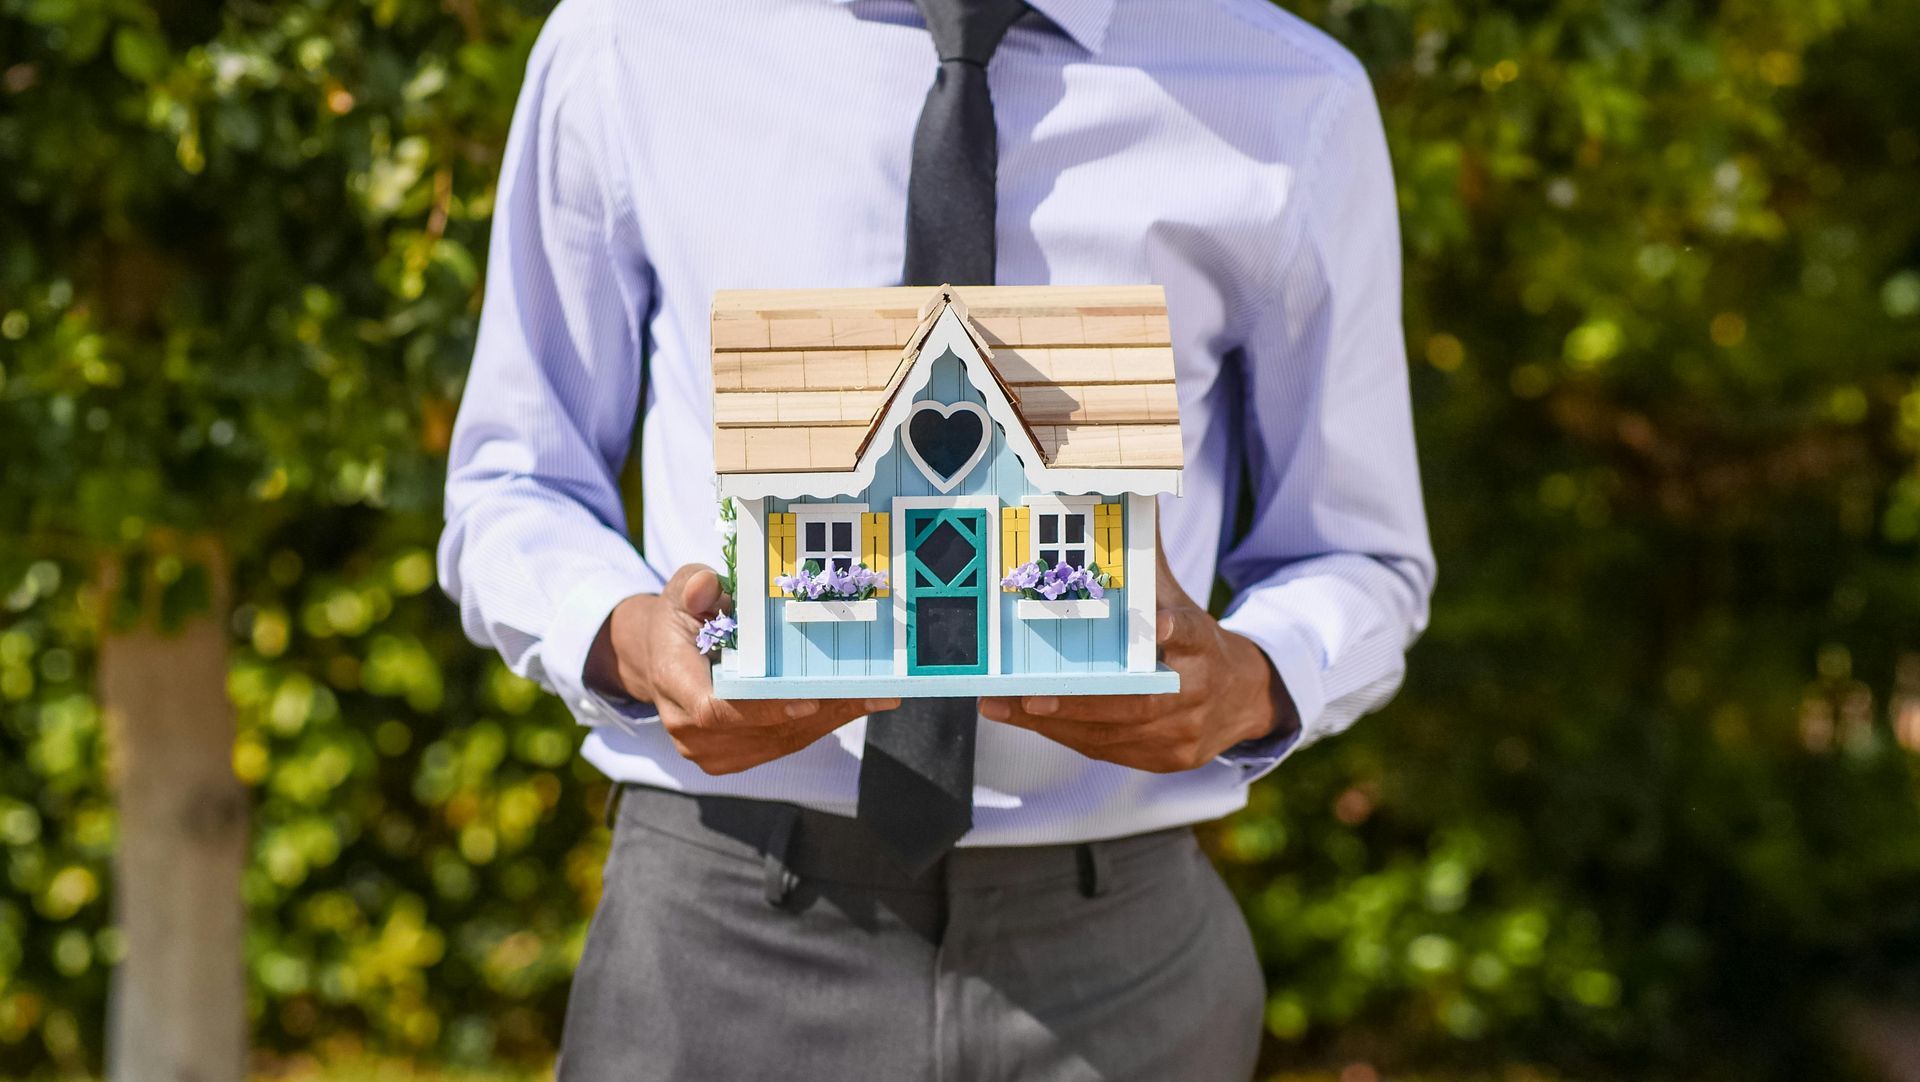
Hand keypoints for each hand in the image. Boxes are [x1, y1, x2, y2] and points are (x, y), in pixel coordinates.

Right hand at [585, 564, 898, 774]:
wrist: (661, 659)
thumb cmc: (680, 620)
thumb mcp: (679, 593)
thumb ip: (692, 588)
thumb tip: (706, 586)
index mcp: (673, 683)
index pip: (714, 709)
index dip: (762, 710)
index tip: (808, 701)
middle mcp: (688, 728)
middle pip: (760, 729)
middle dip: (817, 710)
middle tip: (867, 689)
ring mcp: (710, 751)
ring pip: (779, 741)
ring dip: (828, 719)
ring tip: (873, 694)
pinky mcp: (734, 758)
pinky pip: (783, 745)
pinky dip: (819, 725)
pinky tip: (854, 703)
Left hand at [978, 547, 1297, 772]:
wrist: (1241, 697)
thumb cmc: (1192, 638)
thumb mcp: (1178, 598)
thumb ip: (1147, 560)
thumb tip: (1127, 496)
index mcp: (1204, 644)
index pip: (1194, 634)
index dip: (1178, 631)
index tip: (1162, 624)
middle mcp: (1198, 691)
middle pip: (1142, 702)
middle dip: (1083, 701)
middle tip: (1033, 695)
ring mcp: (1184, 732)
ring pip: (1115, 732)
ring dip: (1058, 721)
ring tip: (1008, 706)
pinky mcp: (1166, 759)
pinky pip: (1108, 749)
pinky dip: (1065, 734)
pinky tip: (1028, 719)